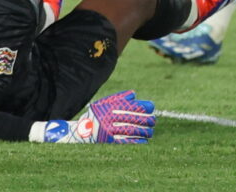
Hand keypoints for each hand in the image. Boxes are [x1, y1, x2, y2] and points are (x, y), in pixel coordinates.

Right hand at [38, 91, 154, 143]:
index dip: (144, 106)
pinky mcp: (110, 141)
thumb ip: (119, 98)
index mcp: (110, 106)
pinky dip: (137, 141)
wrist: (81, 130)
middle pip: (134, 119)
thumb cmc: (95, 115)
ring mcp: (110, 130)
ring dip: (144, 131)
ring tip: (151, 131)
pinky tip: (144, 141)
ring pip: (132, 130)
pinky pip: (127, 141)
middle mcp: (111, 117)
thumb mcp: (104, 103)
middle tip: (153, 120)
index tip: (152, 107)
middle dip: (146, 120)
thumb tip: (134, 94)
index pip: (132, 106)